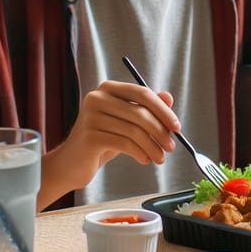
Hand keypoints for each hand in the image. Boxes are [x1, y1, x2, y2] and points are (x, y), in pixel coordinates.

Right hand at [44, 80, 179, 193]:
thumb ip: (146, 108)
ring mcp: (91, 116)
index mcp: (108, 88)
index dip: (163, 110)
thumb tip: (169, 97)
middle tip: (172, 146)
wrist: (73, 163)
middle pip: (139, 112)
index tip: (177, 127)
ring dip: (152, 146)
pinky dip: (140, 153)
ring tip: (160, 158)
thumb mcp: (127, 122)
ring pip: (134, 130)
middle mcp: (97, 97)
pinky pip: (124, 144)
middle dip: (160, 131)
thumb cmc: (103, 139)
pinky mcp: (89, 136)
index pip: (142, 93)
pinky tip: (145, 160)